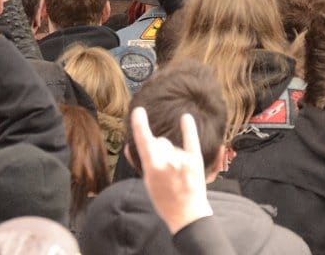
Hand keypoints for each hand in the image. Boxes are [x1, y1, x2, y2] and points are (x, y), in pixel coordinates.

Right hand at [131, 106, 212, 233]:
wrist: (187, 214)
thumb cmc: (165, 201)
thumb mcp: (148, 183)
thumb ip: (140, 163)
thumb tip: (128, 147)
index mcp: (153, 168)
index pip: (144, 141)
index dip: (140, 124)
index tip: (138, 110)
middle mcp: (168, 161)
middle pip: (160, 142)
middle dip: (159, 148)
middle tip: (164, 167)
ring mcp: (182, 159)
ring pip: (172, 145)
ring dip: (171, 152)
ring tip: (176, 171)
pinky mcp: (195, 159)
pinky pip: (191, 139)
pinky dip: (188, 128)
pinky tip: (186, 118)